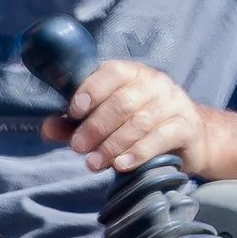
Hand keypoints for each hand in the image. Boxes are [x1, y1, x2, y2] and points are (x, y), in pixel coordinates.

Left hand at [45, 60, 208, 177]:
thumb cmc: (138, 125)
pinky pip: (161, 138)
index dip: (91, 90)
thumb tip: (47, 128)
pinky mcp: (185, 126)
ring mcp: (173, 103)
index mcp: (132, 73)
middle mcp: (155, 83)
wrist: (189, 137)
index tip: (73, 112)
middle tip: (78, 148)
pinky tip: (122, 165)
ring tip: (94, 164)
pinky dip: (138, 152)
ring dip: (113, 145)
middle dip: (96, 126)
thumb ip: (75, 123)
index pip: (112, 73)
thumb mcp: (106, 121)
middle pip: (122, 102)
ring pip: (140, 122)